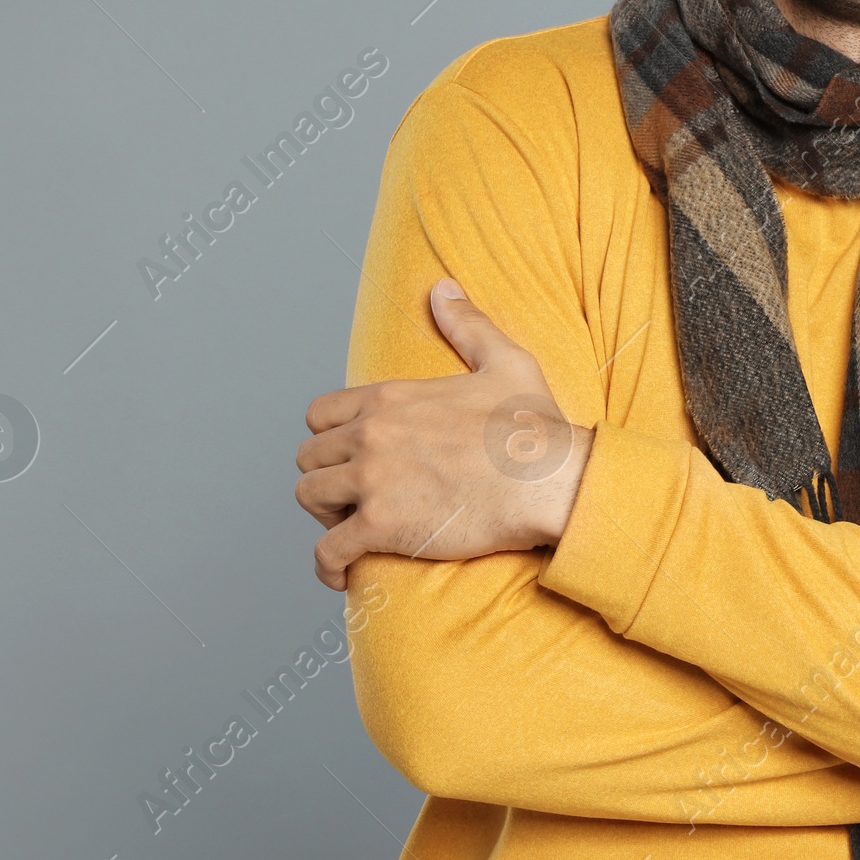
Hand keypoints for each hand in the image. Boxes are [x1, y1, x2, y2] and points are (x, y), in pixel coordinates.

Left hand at [295, 279, 593, 590]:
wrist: (550, 480)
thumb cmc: (533, 426)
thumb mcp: (504, 361)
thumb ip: (467, 323)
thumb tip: (443, 287)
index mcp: (392, 397)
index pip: (320, 414)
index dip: (330, 436)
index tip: (352, 453)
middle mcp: (372, 435)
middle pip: (309, 457)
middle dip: (327, 476)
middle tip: (355, 495)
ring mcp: (372, 481)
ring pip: (310, 499)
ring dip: (326, 516)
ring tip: (351, 527)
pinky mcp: (381, 526)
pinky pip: (328, 551)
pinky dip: (329, 567)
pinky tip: (343, 573)